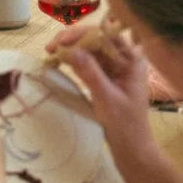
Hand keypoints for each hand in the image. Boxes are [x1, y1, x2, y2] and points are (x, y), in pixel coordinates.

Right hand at [46, 24, 152, 149]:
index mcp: (132, 59)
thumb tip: (69, 49)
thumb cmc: (124, 124)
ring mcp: (116, 67)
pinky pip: (89, 62)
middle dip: (74, 41)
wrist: (131, 147)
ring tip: (51, 52)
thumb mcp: (105, 97)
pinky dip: (75, 60)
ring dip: (72, 49)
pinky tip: (61, 60)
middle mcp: (125, 58)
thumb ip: (89, 72)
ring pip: (91, 50)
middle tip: (50, 48)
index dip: (82, 34)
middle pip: (97, 40)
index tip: (61, 41)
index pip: (106, 35)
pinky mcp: (107, 76)